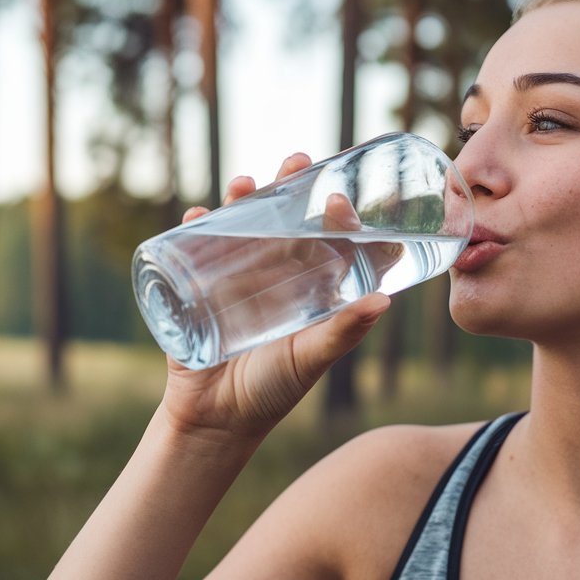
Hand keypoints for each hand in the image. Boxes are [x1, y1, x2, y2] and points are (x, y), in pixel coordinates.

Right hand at [162, 153, 391, 441]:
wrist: (217, 420)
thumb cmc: (274, 390)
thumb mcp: (313, 357)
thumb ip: (344, 332)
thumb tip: (384, 301)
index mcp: (309, 284)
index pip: (328, 237)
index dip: (337, 213)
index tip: (339, 198)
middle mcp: (275, 272)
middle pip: (284, 216)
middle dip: (289, 184)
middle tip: (298, 159)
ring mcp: (235, 275)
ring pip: (240, 223)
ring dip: (241, 196)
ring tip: (246, 181)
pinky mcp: (198, 286)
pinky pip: (195, 247)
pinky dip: (195, 226)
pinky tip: (198, 214)